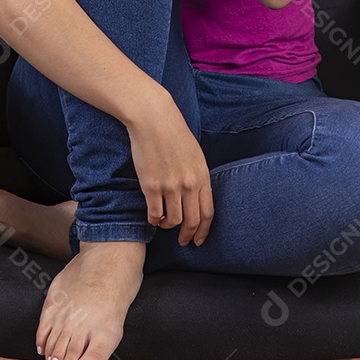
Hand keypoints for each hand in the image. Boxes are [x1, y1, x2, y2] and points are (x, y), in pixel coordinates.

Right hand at [126, 93, 214, 246]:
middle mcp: (189, 184)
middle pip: (192, 220)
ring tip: (164, 223)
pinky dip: (154, 220)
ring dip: (168, 226)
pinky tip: (153, 217)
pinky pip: (154, 214)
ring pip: (173, 221)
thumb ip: (198, 176)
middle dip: (188, 235)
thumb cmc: (174, 133)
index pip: (208, 212)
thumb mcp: (195, 154)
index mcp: (202, 175)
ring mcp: (170, 186)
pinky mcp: (151, 186)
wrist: (154, 119)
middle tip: (183, 241)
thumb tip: (196, 197)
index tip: (199, 239)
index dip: (204, 230)